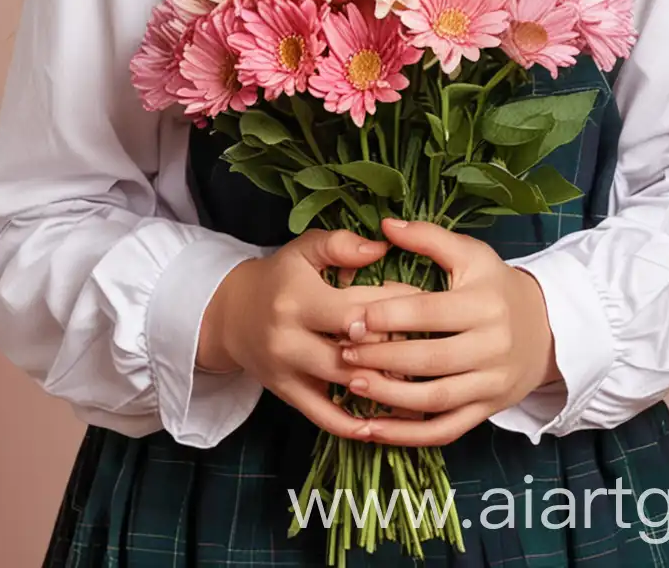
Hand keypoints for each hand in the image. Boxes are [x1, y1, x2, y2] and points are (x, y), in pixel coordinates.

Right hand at [196, 227, 426, 437]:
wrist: (233, 314)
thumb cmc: (281, 276)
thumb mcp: (304, 249)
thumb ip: (341, 244)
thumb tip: (382, 248)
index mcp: (298, 298)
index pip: (356, 310)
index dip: (396, 309)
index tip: (429, 305)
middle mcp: (290, 338)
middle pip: (354, 352)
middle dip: (396, 350)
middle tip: (434, 346)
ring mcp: (289, 372)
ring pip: (346, 386)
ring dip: (386, 386)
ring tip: (424, 382)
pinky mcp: (289, 396)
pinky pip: (326, 419)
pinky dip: (356, 425)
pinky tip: (386, 424)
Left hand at [334, 216, 561, 446]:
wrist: (544, 328)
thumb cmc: (496, 286)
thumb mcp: (471, 254)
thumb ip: (428, 237)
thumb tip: (385, 225)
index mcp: (484, 304)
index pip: (430, 313)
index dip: (389, 316)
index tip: (352, 318)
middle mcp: (492, 346)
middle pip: (430, 359)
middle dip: (382, 358)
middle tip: (343, 352)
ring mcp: (490, 384)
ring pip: (435, 400)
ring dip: (390, 397)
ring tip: (352, 384)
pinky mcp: (486, 411)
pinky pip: (445, 431)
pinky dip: (408, 436)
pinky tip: (374, 428)